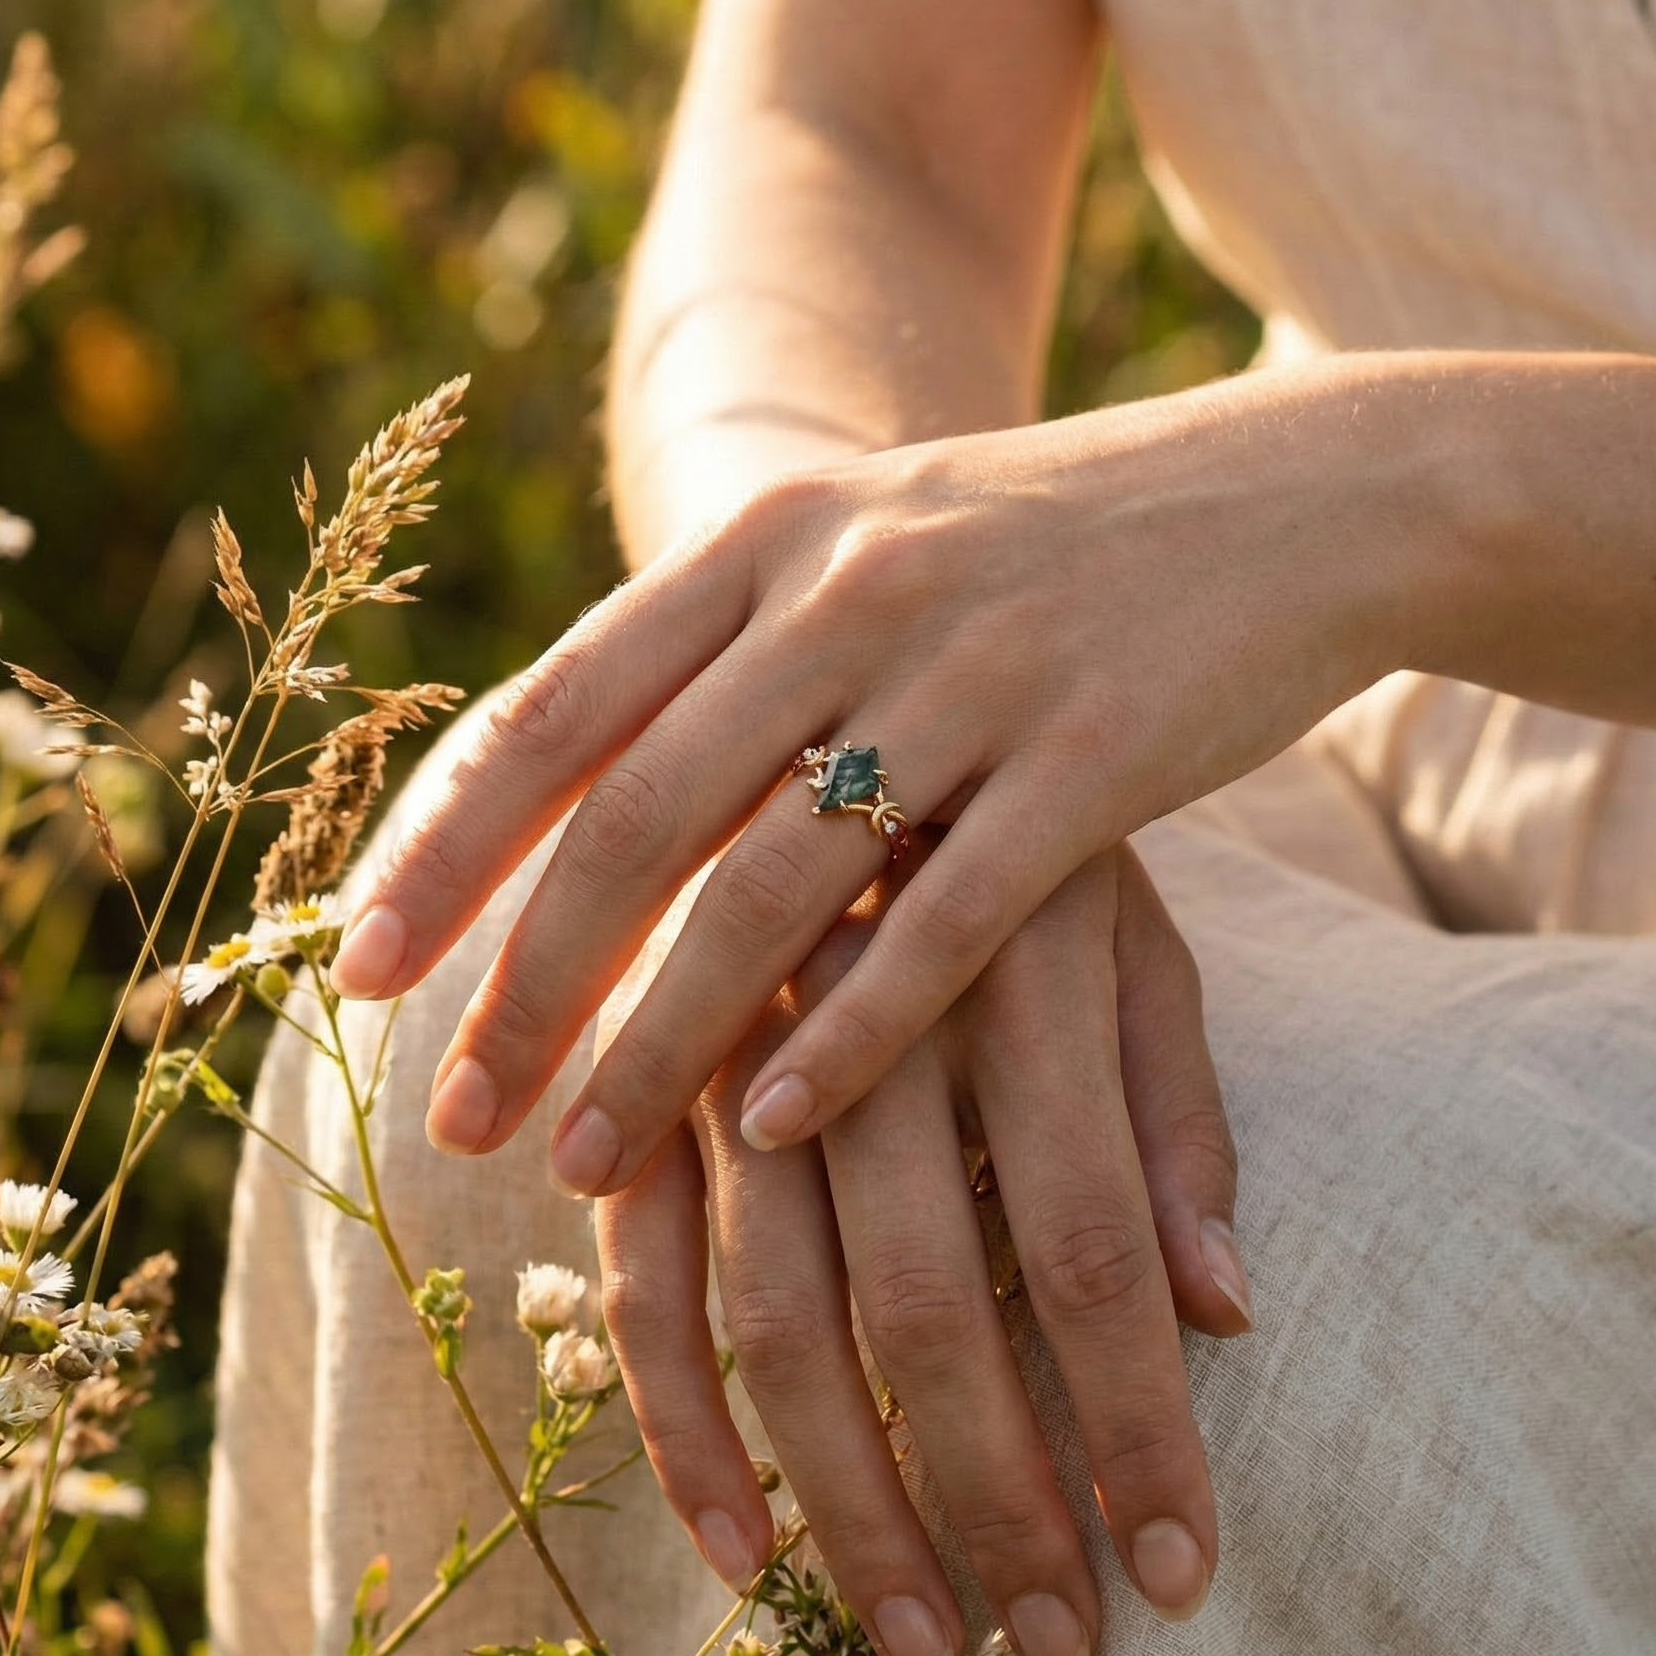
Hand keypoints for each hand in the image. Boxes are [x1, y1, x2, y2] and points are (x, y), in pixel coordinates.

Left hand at [329, 361, 1408, 1189]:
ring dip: (657, 1039)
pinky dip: (848, 1033)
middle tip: (449, 1117)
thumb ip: (738, 642)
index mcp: (776, 539)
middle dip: (526, 979)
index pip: (563, 706)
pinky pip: (943, 921)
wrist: (1299, 494)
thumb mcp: (877, 544)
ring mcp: (974, 672)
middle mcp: (852, 593)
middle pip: (639, 814)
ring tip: (573, 1162)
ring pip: (769, 885)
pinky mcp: (1095, 758)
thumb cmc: (1054, 546)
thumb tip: (589, 775)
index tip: (357, 968)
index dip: (449, 845)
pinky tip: (770, 1131)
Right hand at [595, 843, 1250, 1655]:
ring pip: (778, 1315)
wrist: (822, 707)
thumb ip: (1172, 1110)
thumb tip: (1225, 1310)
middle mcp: (862, 1019)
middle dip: (998, 1496)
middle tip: (1053, 1649)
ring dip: (847, 1499)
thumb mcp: (1130, 936)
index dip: (1134, 1422)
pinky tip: (743, 1549)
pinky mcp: (634, 1089)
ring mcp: (728, 1053)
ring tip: (920, 1642)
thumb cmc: (1010, 846)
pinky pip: (640, 1284)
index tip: (1176, 1576)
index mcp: (1011, 972)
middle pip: (930, 1301)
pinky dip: (683, 1426)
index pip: (1089, 1240)